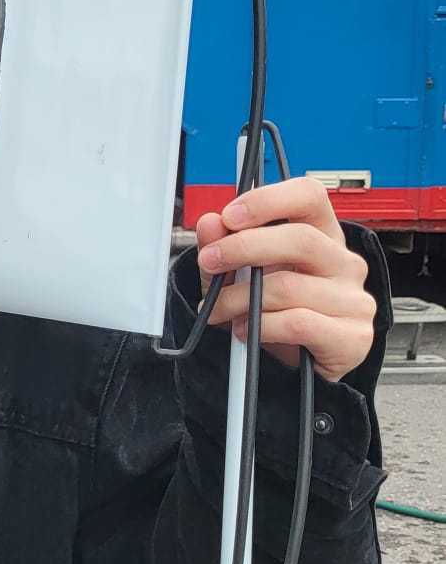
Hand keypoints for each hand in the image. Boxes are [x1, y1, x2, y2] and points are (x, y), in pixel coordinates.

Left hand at [197, 177, 375, 382]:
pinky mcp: (353, 336)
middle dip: (243, 247)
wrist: (292, 367)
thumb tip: (209, 223)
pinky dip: (262, 326)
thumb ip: (221, 247)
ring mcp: (354, 299)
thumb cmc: (272, 312)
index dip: (268, 200)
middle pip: (300, 238)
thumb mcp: (237, 275)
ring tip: (221, 310)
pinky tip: (245, 331)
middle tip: (210, 261)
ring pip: (290, 287)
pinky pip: (300, 323)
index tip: (229, 216)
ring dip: (241, 299)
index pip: (309, 196)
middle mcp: (343, 262)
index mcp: (321, 234)